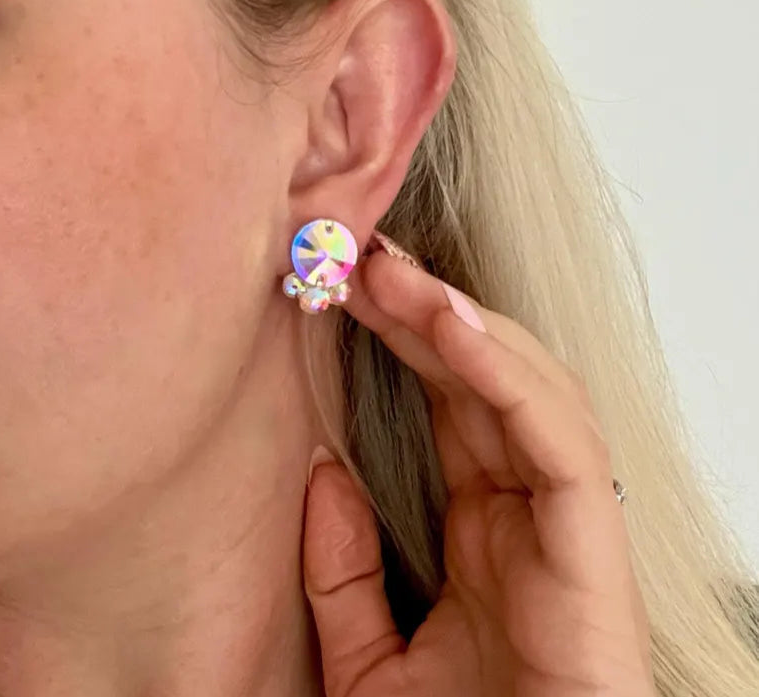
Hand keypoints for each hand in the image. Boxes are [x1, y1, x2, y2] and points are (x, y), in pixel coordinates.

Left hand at [302, 246, 656, 696]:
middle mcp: (527, 507)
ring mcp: (564, 521)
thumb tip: (319, 474)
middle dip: (426, 310)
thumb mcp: (366, 664)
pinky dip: (511, 378)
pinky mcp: (593, 548)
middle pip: (483, 379)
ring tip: (399, 279)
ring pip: (528, 389)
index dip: (403, 337)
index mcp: (483, 522)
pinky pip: (560, 441)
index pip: (447, 401)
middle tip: (364, 256)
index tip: (347, 286)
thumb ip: (341, 575)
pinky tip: (454, 329)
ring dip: (463, 324)